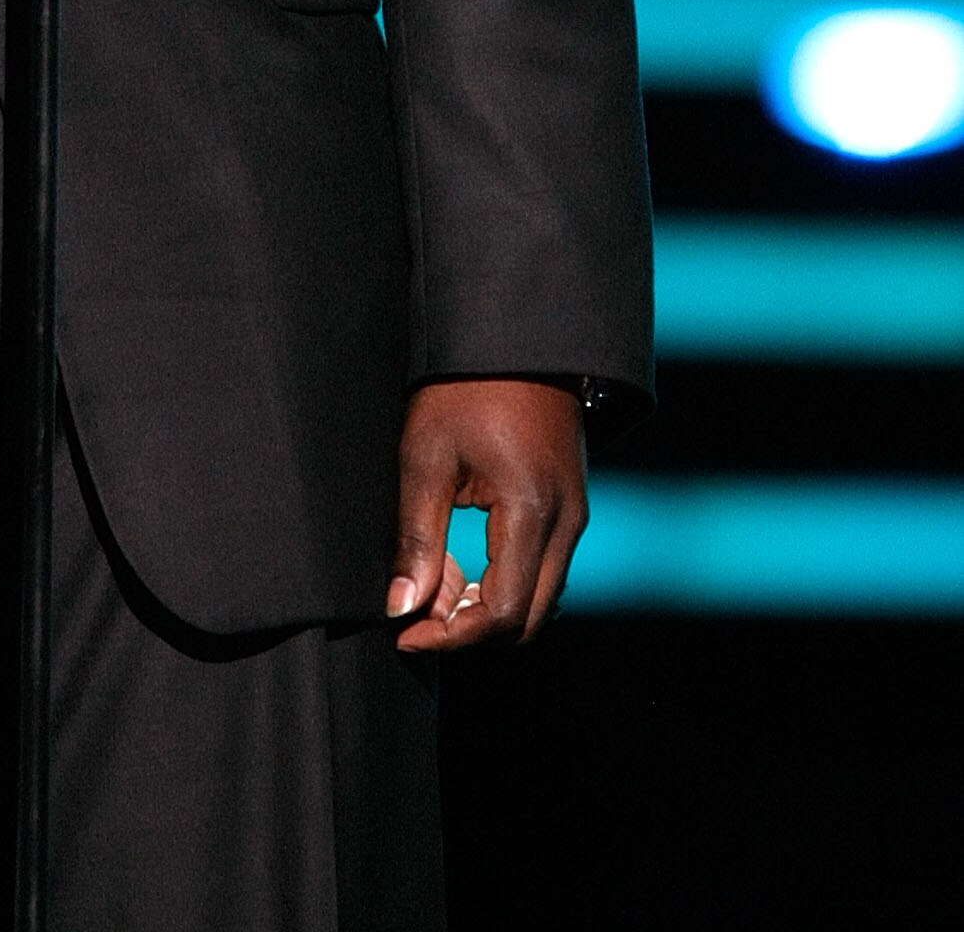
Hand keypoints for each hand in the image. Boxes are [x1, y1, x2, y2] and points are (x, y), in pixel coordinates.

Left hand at [385, 378, 584, 653]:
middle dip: (469, 631)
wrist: (513, 337)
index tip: (405, 634)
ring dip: (487, 609)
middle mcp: (567, 523)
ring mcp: (576, 516)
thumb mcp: (426, 456)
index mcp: (533, 511)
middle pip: (527, 621)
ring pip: (538, 601)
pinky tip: (462, 564)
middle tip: (416, 610)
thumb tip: (400, 608)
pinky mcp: (570, 507)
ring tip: (434, 581)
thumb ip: (417, 537)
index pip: (500, 614)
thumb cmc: (462, 389)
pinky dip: (505, 585)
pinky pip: (544, 572)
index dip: (451, 637)